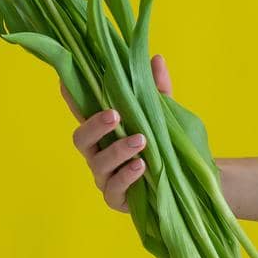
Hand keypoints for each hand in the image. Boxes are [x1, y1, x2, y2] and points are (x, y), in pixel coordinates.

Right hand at [61, 55, 174, 212]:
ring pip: (98, 163)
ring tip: (141, 141)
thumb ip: (158, 90)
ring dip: (117, 150)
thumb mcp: (165, 115)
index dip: (71, 97)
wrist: (192, 183)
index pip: (82, 111)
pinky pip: (114, 188)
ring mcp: (105, 176)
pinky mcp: (117, 198)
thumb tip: (156, 59)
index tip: (65, 80)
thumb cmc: (169, 145)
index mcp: (105, 130)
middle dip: (94, 125)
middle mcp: (98, 152)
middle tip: (114, 115)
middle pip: (80, 138)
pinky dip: (126, 176)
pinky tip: (141, 166)